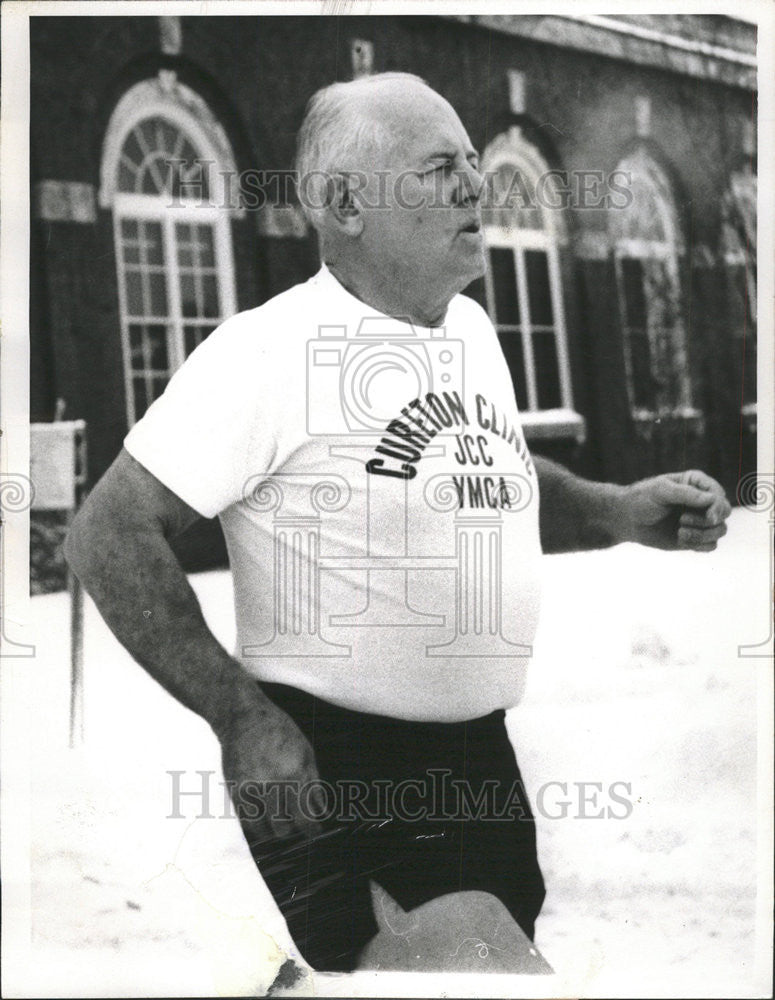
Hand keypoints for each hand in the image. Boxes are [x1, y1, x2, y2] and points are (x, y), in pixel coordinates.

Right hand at [214, 683, 324, 852]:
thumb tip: (321, 811)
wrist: (243, 718)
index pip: (306, 816)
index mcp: (294, 772)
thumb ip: (314, 784)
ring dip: (275, 829)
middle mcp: (272, 783)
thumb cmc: (279, 731)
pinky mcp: (235, 791)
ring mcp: (251, 788)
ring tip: (280, 817)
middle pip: (285, 828)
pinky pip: (248, 822)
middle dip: (293, 828)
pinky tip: (265, 814)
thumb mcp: (306, 751)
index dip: (312, 830)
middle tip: (296, 821)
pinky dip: (258, 824)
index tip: (315, 831)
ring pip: (265, 830)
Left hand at [623, 469, 731, 551]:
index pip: (718, 494)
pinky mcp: (695, 537)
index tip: (708, 516)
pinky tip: (681, 540)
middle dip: (709, 520)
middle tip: (683, 520)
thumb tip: (712, 499)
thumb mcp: (660, 491)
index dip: (717, 506)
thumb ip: (686, 494)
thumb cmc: (642, 500)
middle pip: (724, 512)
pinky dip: (700, 545)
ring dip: (703, 534)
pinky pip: (711, 545)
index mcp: (696, 483)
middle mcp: (702, 501)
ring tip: (679, 531)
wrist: (627, 519)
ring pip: (720, 530)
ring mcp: (699, 520)